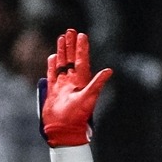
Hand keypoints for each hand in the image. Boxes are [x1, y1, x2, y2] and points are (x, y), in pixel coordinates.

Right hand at [38, 28, 112, 146]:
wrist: (63, 130)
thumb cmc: (77, 116)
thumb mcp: (89, 98)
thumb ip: (97, 83)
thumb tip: (109, 70)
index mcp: (82, 81)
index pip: (82, 60)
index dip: (82, 48)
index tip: (82, 35)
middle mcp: (72, 81)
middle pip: (71, 58)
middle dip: (71, 45)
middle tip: (71, 30)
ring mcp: (62, 85)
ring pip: (62, 63)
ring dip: (62, 51)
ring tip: (61, 38)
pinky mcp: (52, 91)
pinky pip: (52, 74)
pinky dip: (52, 65)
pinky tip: (53, 56)